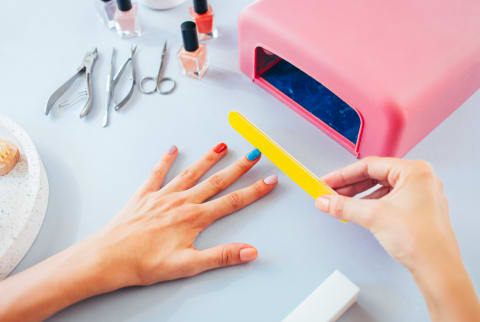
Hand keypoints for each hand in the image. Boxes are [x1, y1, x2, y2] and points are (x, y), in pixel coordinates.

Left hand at [93, 143, 276, 286]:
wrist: (108, 258)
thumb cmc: (145, 264)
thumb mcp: (187, 265)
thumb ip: (221, 256)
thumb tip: (250, 251)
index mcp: (194, 218)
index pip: (232, 202)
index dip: (254, 191)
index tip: (269, 180)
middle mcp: (181, 202)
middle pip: (216, 181)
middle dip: (238, 167)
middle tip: (254, 154)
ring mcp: (162, 196)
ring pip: (191, 173)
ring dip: (208, 159)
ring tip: (222, 145)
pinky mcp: (144, 195)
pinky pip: (157, 173)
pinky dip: (165, 161)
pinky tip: (172, 149)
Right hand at [315, 157, 479, 320]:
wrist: (437, 268)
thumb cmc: (420, 240)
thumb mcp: (373, 216)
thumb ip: (344, 206)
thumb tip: (326, 201)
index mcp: (414, 171)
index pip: (370, 165)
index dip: (344, 175)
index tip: (328, 182)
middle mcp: (420, 179)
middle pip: (375, 175)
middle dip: (350, 185)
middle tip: (330, 192)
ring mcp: (421, 194)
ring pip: (382, 188)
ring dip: (359, 195)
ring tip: (341, 203)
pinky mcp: (418, 209)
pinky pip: (389, 199)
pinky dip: (372, 204)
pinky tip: (358, 210)